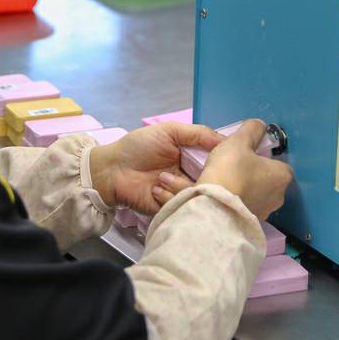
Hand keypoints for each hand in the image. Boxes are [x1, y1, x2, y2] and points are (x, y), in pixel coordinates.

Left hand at [89, 123, 223, 214]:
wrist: (112, 169)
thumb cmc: (138, 146)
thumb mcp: (169, 131)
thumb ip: (198, 133)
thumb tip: (226, 141)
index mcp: (193, 158)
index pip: (217, 162)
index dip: (222, 162)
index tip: (226, 159)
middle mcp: (191, 177)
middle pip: (212, 182)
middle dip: (205, 177)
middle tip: (196, 172)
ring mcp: (180, 194)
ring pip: (198, 196)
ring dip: (180, 186)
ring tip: (162, 177)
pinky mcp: (170, 209)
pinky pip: (182, 208)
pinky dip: (170, 198)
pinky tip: (155, 189)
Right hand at [196, 119, 293, 220]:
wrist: (215, 207)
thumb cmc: (230, 171)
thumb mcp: (239, 142)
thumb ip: (252, 130)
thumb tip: (259, 126)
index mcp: (283, 175)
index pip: (278, 163)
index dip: (262, 157)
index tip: (246, 155)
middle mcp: (279, 196)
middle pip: (268, 180)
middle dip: (254, 175)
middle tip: (234, 168)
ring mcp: (265, 212)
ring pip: (257, 196)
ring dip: (246, 190)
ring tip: (226, 183)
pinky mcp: (250, 223)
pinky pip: (245, 207)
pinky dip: (238, 202)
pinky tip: (224, 197)